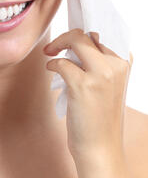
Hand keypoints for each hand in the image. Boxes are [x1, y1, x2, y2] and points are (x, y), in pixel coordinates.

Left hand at [43, 28, 132, 177]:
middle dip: (66, 36)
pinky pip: (61, 62)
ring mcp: (101, 74)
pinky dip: (52, 64)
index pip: (103, 31)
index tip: (69, 36)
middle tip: (54, 47)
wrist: (100, 147)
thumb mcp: (108, 82)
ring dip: (58, 45)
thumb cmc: (99, 114)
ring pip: (75, 40)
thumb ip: (98, 59)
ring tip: (52, 55)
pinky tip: (52, 71)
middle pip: (86, 34)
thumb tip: (75, 38)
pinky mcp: (83, 85)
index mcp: (125, 61)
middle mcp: (117, 64)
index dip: (83, 30)